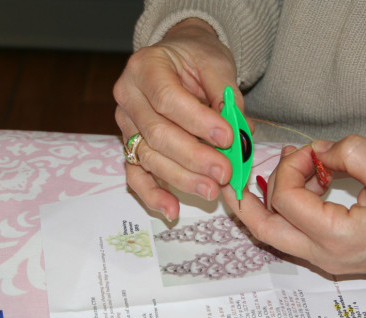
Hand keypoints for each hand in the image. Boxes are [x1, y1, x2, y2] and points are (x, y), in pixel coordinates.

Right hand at [115, 18, 240, 220]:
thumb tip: (239, 133)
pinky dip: (153, 195)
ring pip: (149, 159)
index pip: (167, 99)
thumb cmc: (196, 59)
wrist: (177, 59)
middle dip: (193, 157)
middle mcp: (128, 97)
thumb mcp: (215, 62)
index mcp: (145, 68)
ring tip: (211, 191)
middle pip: (157, 134)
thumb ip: (226, 95)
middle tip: (224, 172)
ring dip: (181, 179)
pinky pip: (136, 176)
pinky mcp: (130, 147)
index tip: (227, 137)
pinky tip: (172, 210)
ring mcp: (126, 125)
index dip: (197, 122)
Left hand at [224, 135, 365, 275]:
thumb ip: (349, 153)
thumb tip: (317, 151)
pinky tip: (303, 184)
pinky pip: (293, 234)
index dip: (290, 167)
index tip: (310, 151)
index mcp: (336, 237)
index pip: (285, 199)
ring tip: (288, 168)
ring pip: (275, 234)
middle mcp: (323, 254)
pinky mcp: (329, 255)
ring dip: (269, 201)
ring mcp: (324, 259)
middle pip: (263, 229)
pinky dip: (288, 209)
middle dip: (245, 200)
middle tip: (235, 175)